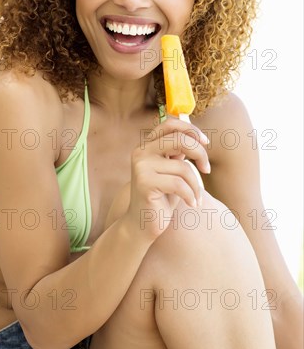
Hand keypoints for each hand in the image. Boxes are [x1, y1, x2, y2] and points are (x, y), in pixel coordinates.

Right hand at [126, 117, 209, 241]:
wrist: (143, 224)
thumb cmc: (162, 196)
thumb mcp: (172, 170)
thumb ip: (178, 152)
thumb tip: (196, 136)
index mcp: (147, 145)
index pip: (170, 124)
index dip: (191, 129)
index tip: (205, 142)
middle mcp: (141, 152)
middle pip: (180, 140)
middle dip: (200, 154)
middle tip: (207, 170)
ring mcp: (141, 167)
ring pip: (183, 167)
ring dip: (196, 185)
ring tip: (196, 197)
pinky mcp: (145, 184)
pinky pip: (179, 185)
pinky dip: (191, 196)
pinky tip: (192, 204)